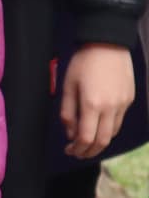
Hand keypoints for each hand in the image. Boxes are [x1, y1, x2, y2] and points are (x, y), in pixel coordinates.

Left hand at [61, 42, 135, 158]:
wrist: (108, 44)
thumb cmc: (83, 63)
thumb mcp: (68, 86)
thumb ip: (67, 112)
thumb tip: (70, 133)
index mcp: (92, 104)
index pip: (86, 137)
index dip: (77, 148)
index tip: (69, 150)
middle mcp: (111, 107)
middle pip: (102, 141)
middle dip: (89, 151)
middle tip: (78, 153)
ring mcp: (123, 104)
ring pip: (112, 133)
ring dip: (99, 142)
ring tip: (87, 143)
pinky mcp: (129, 99)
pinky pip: (119, 121)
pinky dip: (108, 129)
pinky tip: (98, 127)